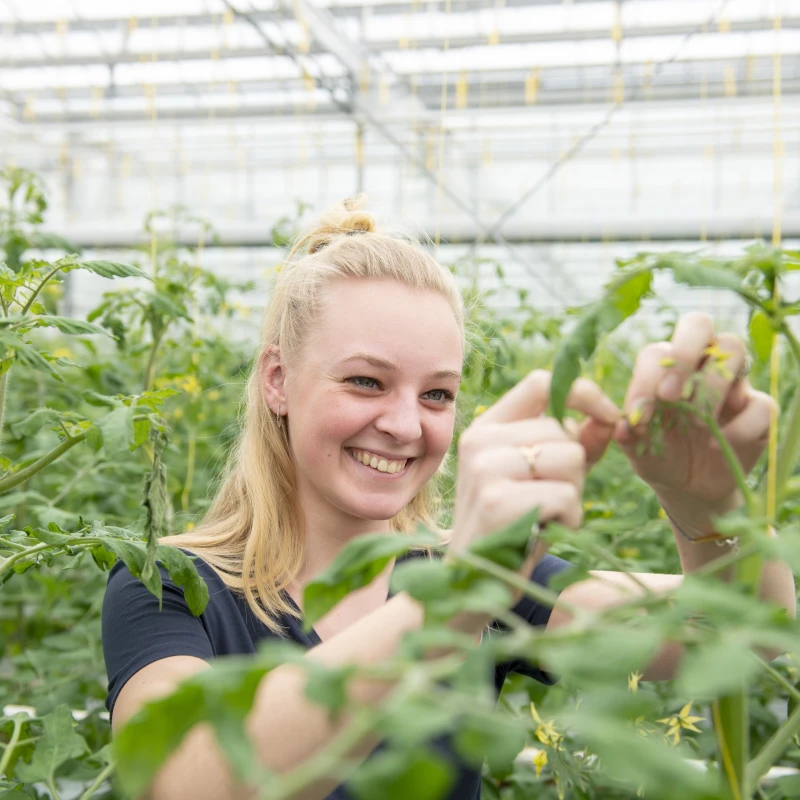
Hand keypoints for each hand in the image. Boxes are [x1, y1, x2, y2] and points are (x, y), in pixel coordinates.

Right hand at [448, 370, 619, 602]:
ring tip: (545, 514)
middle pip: (564, 430)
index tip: (608, 416)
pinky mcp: (497, 500)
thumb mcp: (541, 477)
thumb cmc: (515, 524)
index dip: (583, 394)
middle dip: (576, 468)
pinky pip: (565, 495)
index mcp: (487, 427)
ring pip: (570, 459)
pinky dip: (568, 518)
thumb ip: (574, 444)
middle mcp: (479, 439)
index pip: (541, 383)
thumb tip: (611, 419)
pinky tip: (541, 530)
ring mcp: (484, 468)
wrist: (474, 579)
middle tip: (549, 498)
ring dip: (573, 494)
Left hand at [614, 312, 776, 528]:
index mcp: (665, 369)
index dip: (648, 377)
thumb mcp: (639, 453)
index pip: (658, 352)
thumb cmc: (660, 458)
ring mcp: (732, 383)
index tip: (641, 412)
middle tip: (670, 394)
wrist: (688, 489)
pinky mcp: (759, 410)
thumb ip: (629, 438)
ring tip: (695, 424)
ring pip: (733, 349)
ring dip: (711, 384)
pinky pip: (761, 404)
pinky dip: (739, 427)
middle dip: (683, 351)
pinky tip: (717, 445)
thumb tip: (623, 428)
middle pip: (698, 325)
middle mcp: (699, 365)